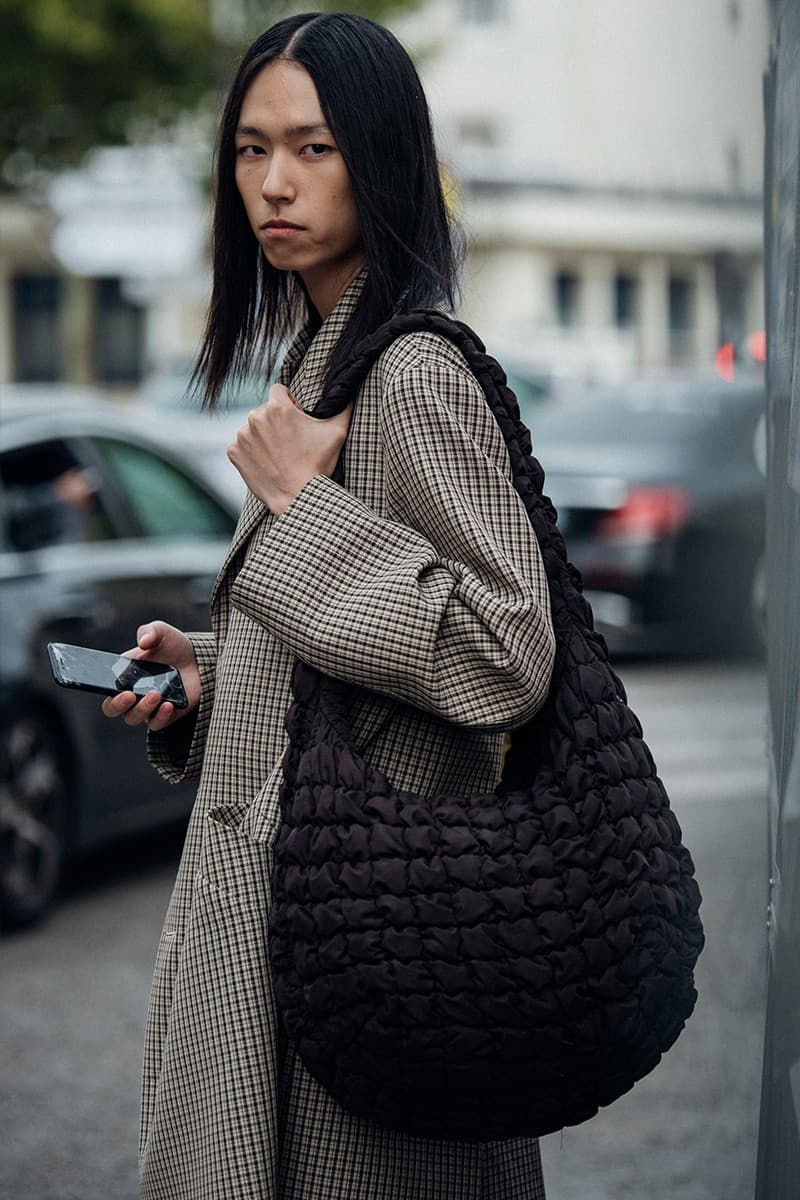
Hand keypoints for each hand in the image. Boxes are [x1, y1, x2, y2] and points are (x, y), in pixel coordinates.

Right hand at [101, 622, 200, 732]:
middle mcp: (132, 693)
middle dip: (117, 705)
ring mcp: (148, 706)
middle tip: (129, 695)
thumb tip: (143, 642)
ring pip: (134, 718)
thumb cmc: (173, 646)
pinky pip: (157, 723)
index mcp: (124, 675)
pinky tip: (169, 704)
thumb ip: (150, 632)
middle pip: (113, 709)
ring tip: (156, 694)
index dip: (99, 688)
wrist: (199, 659)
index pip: (105, 687)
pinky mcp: (165, 715)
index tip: (106, 684)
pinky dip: (161, 717)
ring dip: (142, 708)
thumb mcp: (161, 632)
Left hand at [227, 383, 351, 515]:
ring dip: (263, 436)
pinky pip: (241, 445)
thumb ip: (344, 406)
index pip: (279, 390)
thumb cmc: (318, 465)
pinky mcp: (234, 453)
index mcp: (277, 407)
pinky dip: (251, 452)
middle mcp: (255, 417)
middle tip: (291, 442)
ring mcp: (242, 436)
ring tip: (279, 455)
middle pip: (265, 410)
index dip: (291, 403)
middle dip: (277, 421)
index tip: (297, 419)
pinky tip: (266, 463)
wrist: (298, 498)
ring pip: (253, 428)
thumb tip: (350, 392)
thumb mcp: (337, 432)